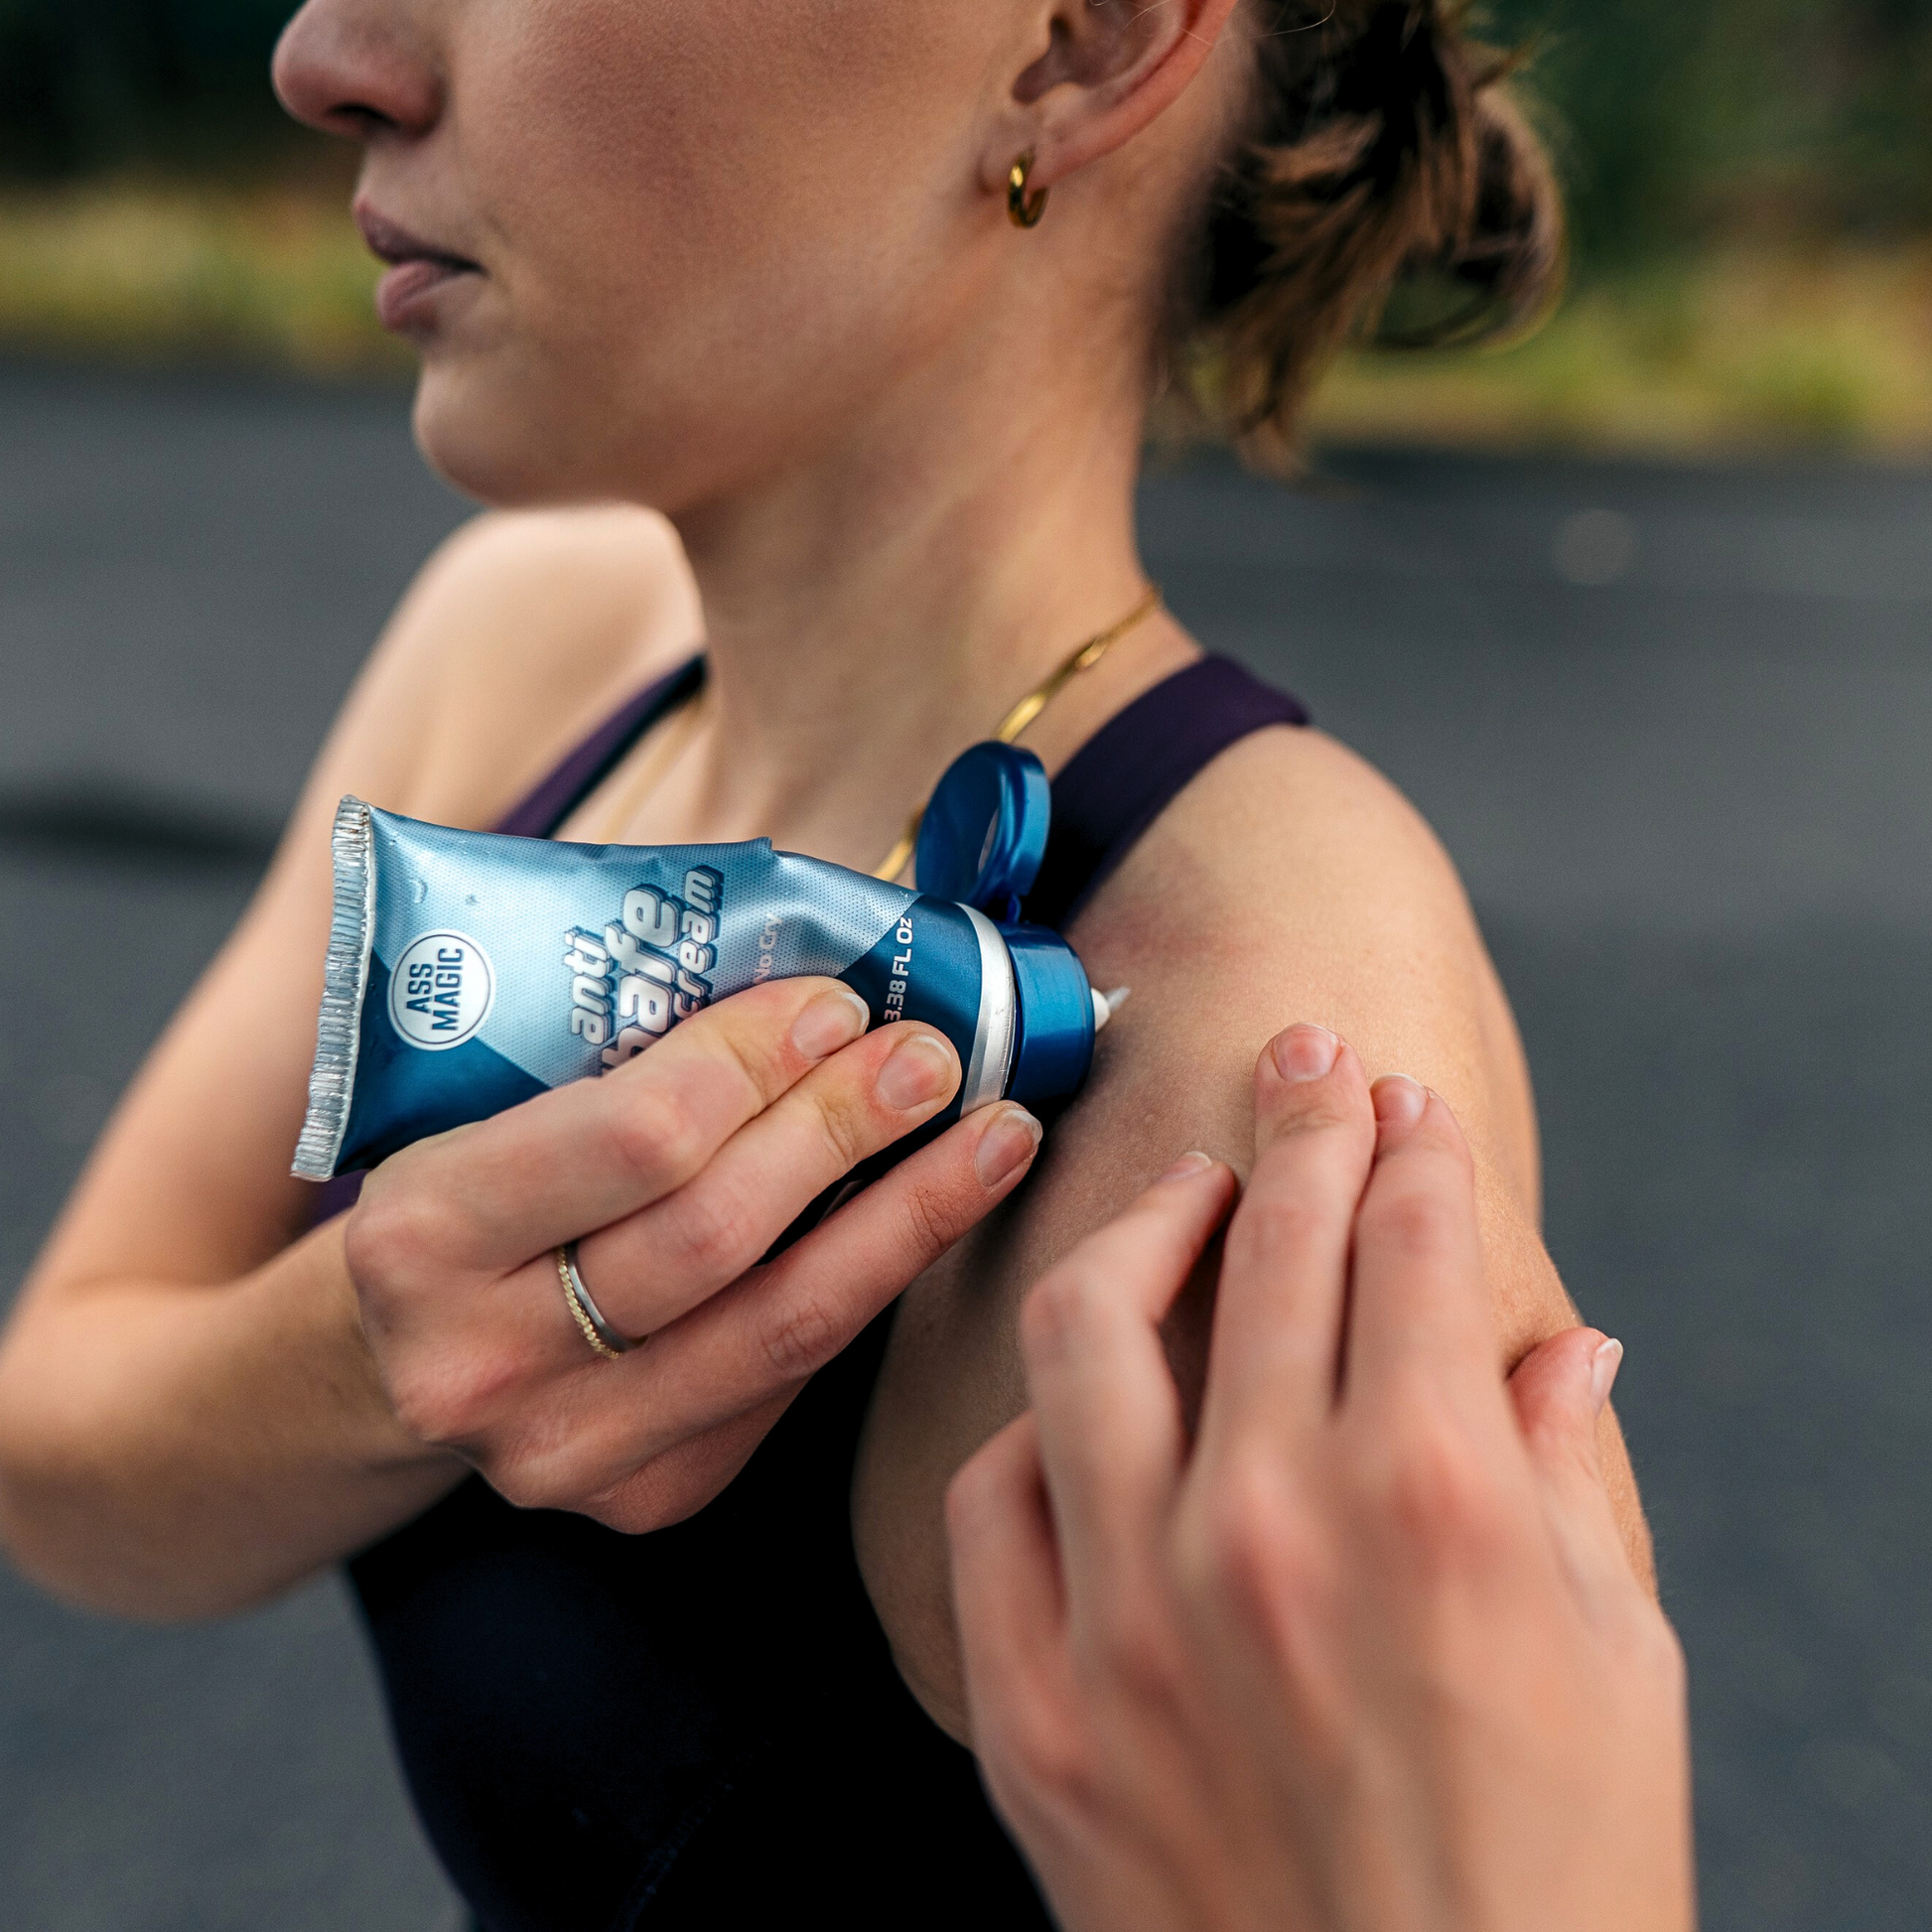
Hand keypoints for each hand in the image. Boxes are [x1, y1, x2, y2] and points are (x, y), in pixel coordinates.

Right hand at [348, 976, 1040, 1528]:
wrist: (399, 1356)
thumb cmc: (466, 1190)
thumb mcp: (481, 1104)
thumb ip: (612, 1049)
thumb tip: (815, 981)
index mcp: (419, 1234)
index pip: (637, 1136)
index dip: (758, 1059)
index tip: (838, 1001)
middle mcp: (478, 1363)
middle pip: (720, 1234)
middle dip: (846, 1127)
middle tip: (932, 1056)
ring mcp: (562, 1451)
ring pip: (783, 1326)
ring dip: (909, 1218)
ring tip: (994, 1138)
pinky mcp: (642, 1497)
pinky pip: (788, 1381)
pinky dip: (865, 1285)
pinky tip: (922, 1219)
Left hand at [949, 1026, 1693, 1931]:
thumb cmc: (1559, 1882)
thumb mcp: (1620, 1660)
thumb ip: (1563, 1473)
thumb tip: (1559, 1347)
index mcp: (1433, 1498)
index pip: (1411, 1242)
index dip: (1410, 1147)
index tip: (1402, 1104)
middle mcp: (1270, 1525)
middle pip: (1267, 1245)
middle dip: (1297, 1125)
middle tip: (1302, 1064)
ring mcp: (1130, 1612)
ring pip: (1091, 1324)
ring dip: (1145, 1222)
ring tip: (1184, 1190)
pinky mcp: (1035, 1707)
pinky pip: (995, 1496)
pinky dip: (1042, 1426)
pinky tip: (1085, 1403)